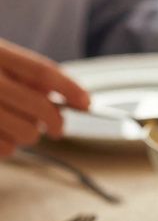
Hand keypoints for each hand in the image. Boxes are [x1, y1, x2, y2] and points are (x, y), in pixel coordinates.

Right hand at [0, 39, 89, 156]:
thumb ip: (19, 73)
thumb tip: (57, 98)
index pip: (41, 71)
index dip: (70, 88)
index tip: (86, 102)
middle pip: (41, 108)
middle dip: (56, 122)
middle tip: (57, 127)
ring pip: (27, 133)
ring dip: (29, 135)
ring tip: (16, 128)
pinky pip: (5, 149)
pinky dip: (7, 147)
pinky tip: (0, 136)